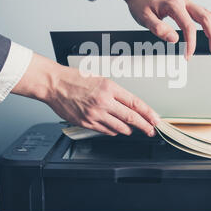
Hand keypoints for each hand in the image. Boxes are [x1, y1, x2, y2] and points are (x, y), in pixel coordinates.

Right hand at [12, 53, 158, 136]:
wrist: (55, 84)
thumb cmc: (75, 79)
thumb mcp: (101, 79)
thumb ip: (115, 93)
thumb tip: (130, 106)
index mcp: (109, 87)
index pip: (135, 103)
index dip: (148, 113)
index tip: (156, 119)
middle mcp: (104, 101)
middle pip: (131, 118)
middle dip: (144, 126)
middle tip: (151, 130)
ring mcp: (95, 114)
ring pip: (119, 128)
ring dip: (128, 129)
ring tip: (132, 128)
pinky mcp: (86, 123)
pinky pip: (106, 131)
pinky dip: (113, 131)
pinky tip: (115, 128)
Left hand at [99, 0, 210, 58]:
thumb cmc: (139, 3)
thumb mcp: (144, 18)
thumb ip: (158, 28)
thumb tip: (174, 39)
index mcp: (173, 4)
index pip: (188, 26)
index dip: (190, 43)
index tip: (188, 56)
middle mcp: (183, 1)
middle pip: (205, 17)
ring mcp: (186, 2)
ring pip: (208, 12)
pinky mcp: (185, 4)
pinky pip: (203, 12)